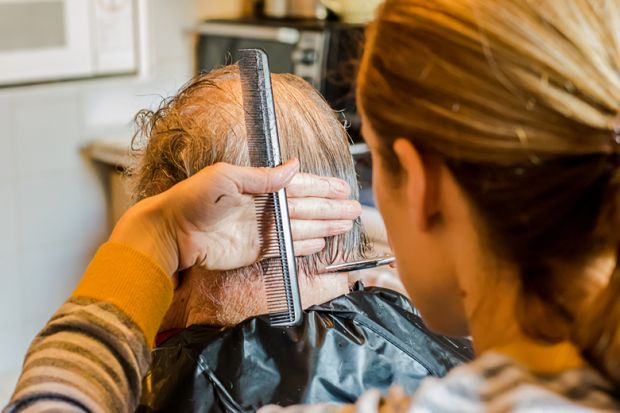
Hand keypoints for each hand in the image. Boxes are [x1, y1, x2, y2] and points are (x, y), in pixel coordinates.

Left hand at [109, 160, 360, 274]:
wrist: (172, 233)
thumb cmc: (192, 199)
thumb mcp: (227, 178)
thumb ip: (263, 176)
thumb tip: (295, 166)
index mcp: (258, 186)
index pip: (299, 185)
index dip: (322, 187)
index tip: (343, 188)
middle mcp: (264, 207)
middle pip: (306, 207)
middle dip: (331, 207)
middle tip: (355, 209)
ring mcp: (262, 230)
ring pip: (302, 228)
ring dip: (325, 226)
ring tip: (346, 224)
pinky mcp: (256, 250)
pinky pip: (288, 247)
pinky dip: (305, 246)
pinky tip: (321, 243)